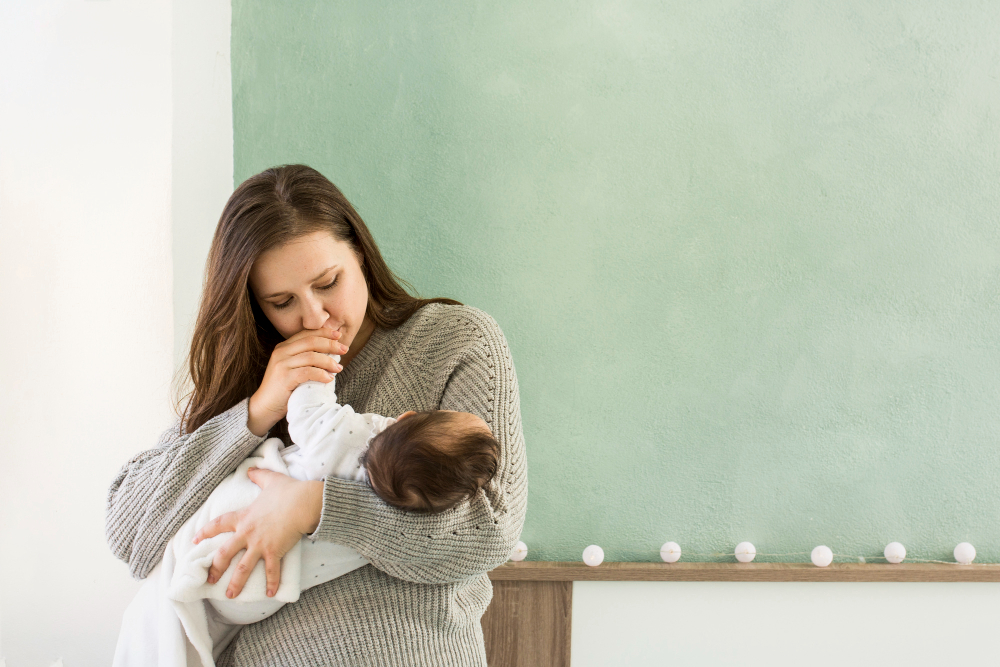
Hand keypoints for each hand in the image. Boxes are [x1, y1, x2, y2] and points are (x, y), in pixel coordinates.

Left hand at [192, 467, 324, 598]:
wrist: (303, 503)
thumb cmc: (287, 491)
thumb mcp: (270, 480)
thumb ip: (258, 475)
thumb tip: (250, 469)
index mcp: (244, 517)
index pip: (219, 524)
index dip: (206, 532)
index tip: (195, 539)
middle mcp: (247, 533)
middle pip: (224, 553)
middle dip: (215, 568)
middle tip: (209, 578)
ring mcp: (260, 545)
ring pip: (242, 568)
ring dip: (236, 583)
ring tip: (230, 595)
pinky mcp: (274, 552)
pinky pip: (271, 572)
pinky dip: (271, 584)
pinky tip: (269, 594)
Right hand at [247, 326, 348, 435]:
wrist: (265, 407)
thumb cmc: (284, 389)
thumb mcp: (293, 368)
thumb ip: (306, 358)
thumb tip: (331, 353)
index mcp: (283, 347)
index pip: (306, 334)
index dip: (324, 333)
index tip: (339, 336)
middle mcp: (281, 352)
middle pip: (311, 342)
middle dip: (330, 344)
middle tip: (344, 349)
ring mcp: (281, 364)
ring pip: (311, 356)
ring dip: (328, 361)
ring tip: (339, 368)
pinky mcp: (284, 377)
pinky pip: (307, 372)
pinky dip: (321, 374)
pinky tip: (329, 379)